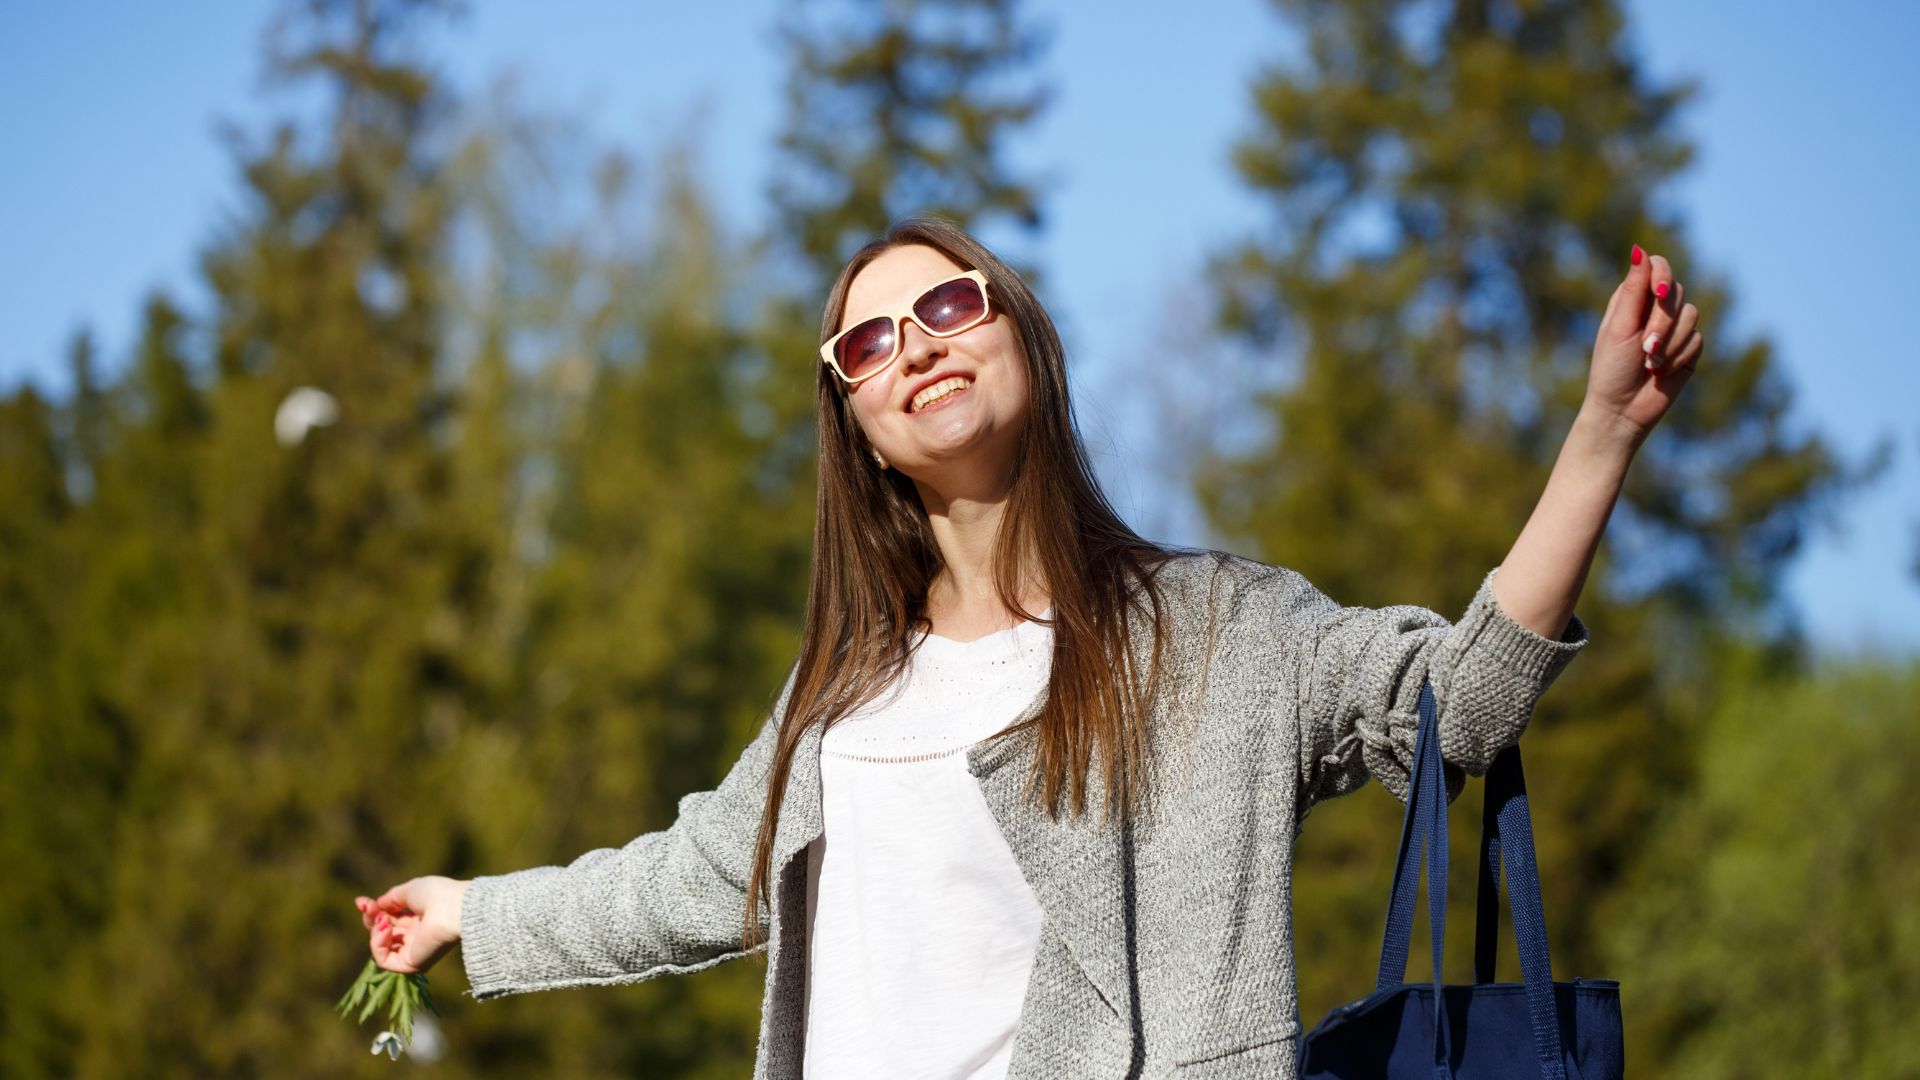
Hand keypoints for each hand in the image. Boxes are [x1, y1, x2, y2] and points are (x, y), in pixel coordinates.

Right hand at [355, 876, 468, 974]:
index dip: (373, 911)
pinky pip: (384, 960)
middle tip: (369, 907)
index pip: (388, 919)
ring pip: (381, 946)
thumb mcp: (409, 891)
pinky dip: (378, 944)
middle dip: (371, 918)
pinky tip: (387, 929)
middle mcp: (416, 936)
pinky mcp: (412, 964)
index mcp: (418, 919)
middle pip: (382, 932)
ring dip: (375, 930)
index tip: (361, 902)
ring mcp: (414, 951)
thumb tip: (376, 905)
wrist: (454, 908)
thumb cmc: (437, 894)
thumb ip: (391, 899)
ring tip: (383, 919)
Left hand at [1583, 244, 1704, 442]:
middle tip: (1646, 347)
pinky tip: (1662, 371)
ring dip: (1670, 343)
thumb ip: (1633, 290)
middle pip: (1676, 293)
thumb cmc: (1612, 368)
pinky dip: (1679, 356)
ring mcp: (1674, 327)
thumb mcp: (1619, 327)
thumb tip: (1639, 249)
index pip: (1658, 267)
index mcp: (1632, 298)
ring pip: (1691, 315)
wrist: (1623, 409)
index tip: (1659, 293)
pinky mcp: (1688, 347)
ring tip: (1650, 363)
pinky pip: (1698, 339)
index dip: (1663, 276)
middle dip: (1663, 322)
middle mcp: (1654, 308)